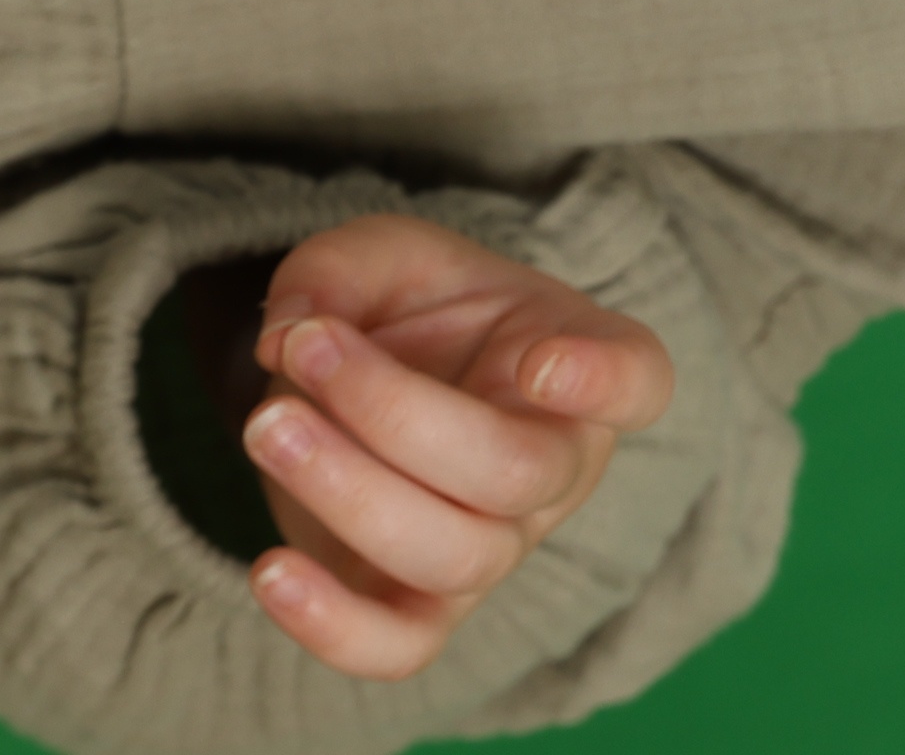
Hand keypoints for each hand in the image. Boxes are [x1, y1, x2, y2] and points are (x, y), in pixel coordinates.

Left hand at [236, 213, 675, 679]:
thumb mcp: (384, 256)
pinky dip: (335, 628)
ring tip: (267, 425)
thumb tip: (286, 336)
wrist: (371, 385)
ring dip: (350, 494)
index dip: (604, 384)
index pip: (636, 380)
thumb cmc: (414, 313)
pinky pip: (401, 649)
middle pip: (517, 474)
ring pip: (455, 557)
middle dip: (396, 414)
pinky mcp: (422, 605)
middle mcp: (559, 462)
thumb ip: (339, 269)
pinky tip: (270, 570)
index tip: (542, 363)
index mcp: (578, 357)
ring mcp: (498, 543)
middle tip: (307, 349)